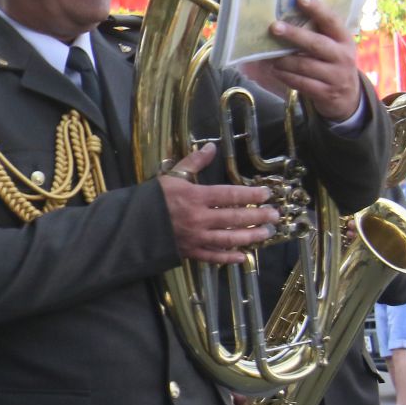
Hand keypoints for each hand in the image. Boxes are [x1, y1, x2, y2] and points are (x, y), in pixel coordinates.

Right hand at [159, 143, 279, 263]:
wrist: (130, 225)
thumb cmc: (151, 199)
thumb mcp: (171, 176)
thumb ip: (193, 162)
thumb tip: (212, 147)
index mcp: (196, 197)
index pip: (231, 195)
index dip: (251, 195)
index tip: (266, 194)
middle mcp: (200, 218)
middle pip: (235, 217)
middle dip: (258, 216)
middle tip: (275, 215)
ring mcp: (196, 237)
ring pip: (229, 238)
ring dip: (250, 236)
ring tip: (266, 234)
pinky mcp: (189, 252)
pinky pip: (213, 256)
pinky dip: (228, 258)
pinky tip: (243, 256)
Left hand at [237, 0, 361, 121]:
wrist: (348, 97)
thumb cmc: (333, 64)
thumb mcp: (335, 48)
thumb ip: (319, 34)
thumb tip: (287, 16)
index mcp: (345, 40)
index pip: (332, 21)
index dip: (317, 9)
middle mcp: (343, 56)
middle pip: (316, 43)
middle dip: (294, 35)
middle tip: (274, 27)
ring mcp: (335, 76)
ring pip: (304, 65)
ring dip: (283, 60)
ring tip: (269, 56)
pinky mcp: (325, 93)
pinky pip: (300, 83)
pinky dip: (285, 76)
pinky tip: (275, 71)